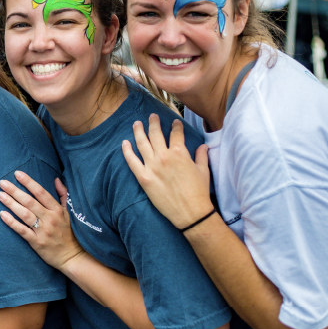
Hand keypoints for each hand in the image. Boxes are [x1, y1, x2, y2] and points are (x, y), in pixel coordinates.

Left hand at [0, 172, 84, 270]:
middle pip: (30, 202)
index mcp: (57, 210)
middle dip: (15, 191)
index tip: (17, 174)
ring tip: (0, 195)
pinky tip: (2, 214)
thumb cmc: (69, 233)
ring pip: (25, 214)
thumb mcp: (68, 212)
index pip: (41, 192)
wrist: (72, 257)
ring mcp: (43, 231)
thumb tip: (56, 179)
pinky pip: (22, 230)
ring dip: (11, 204)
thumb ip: (63, 195)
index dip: (28, 182)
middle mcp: (50, 219)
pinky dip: (11, 222)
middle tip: (2, 183)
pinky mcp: (36, 242)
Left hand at [122, 114, 213, 229]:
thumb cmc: (199, 192)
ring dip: (138, 130)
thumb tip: (203, 146)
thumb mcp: (203, 171)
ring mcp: (152, 166)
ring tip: (136, 123)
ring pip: (142, 143)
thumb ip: (201, 156)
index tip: (174, 122)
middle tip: (152, 116)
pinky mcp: (143, 177)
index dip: (175, 126)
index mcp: (180, 152)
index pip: (176, 133)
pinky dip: (126, 150)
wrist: (191, 212)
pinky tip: (124, 143)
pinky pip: (131, 161)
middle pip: (155, 133)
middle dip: (154, 122)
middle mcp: (164, 156)